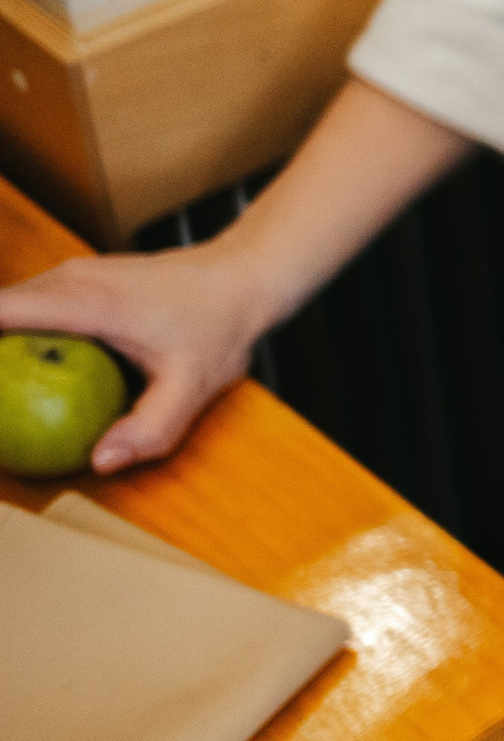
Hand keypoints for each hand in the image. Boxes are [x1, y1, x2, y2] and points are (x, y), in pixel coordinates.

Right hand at [0, 240, 275, 473]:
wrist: (243, 276)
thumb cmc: (222, 326)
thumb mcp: (195, 385)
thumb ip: (152, 427)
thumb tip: (100, 464)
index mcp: (80, 300)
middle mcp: (63, 280)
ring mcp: (66, 278)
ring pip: (5, 311)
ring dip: (0, 347)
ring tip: (6, 414)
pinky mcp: (73, 285)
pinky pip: (26, 313)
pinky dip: (12, 341)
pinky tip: (16, 384)